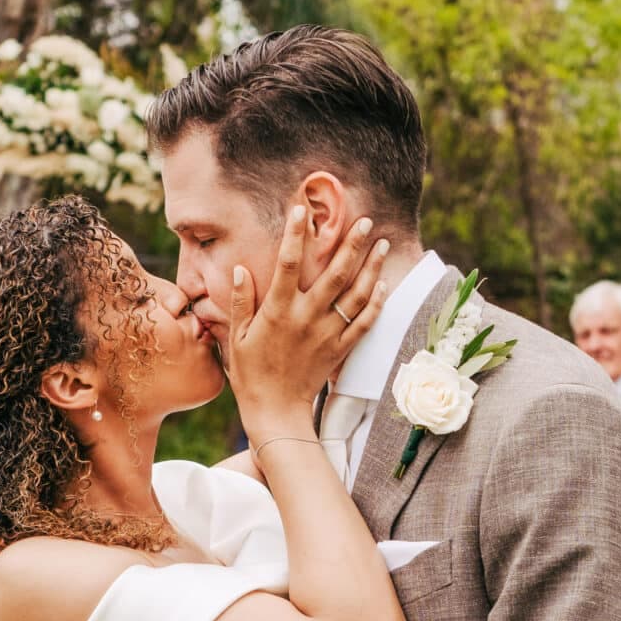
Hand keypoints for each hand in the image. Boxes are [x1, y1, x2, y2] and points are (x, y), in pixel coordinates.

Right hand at [221, 201, 393, 440]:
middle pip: (334, 274)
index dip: (294, 234)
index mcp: (277, 311)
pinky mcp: (340, 350)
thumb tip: (240, 269)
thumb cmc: (251, 374)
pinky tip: (383, 283)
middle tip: (365, 220)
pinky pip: (364, 323)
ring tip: (382, 243)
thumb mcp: (237, 337)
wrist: (275, 411)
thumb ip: (241, 302)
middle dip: (351, 244)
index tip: (300, 209)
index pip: (287, 263)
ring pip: (356, 295)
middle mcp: (306, 318)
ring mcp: (327, 334)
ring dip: (371, 267)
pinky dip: (376, 302)